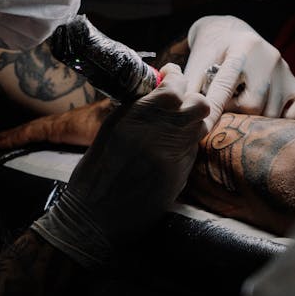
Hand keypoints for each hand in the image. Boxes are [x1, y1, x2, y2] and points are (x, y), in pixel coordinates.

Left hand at [0, 98, 116, 148]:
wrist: (124, 119)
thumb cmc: (119, 130)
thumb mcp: (109, 139)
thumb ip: (104, 145)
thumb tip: (108, 154)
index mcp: (77, 123)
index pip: (51, 126)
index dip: (35, 130)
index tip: (23, 135)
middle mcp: (66, 120)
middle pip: (38, 126)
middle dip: (20, 132)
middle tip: (1, 137)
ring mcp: (60, 122)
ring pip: (31, 128)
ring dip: (13, 134)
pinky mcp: (56, 128)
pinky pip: (31, 133)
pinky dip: (16, 137)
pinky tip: (3, 142)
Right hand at [30, 63, 209, 263]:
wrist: (94, 219)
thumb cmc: (93, 175)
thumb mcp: (110, 131)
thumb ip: (135, 109)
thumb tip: (155, 90)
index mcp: (136, 119)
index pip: (173, 87)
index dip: (176, 77)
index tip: (171, 75)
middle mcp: (160, 135)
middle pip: (198, 104)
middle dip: (191, 97)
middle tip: (178, 100)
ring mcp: (174, 158)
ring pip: (201, 127)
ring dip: (192, 120)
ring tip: (177, 124)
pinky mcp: (181, 177)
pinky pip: (193, 150)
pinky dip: (186, 143)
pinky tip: (171, 148)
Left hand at [184, 15, 294, 129]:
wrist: (230, 34)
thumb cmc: (210, 54)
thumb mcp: (197, 65)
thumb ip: (190, 88)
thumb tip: (184, 113)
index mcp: (241, 48)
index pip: (228, 87)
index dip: (214, 110)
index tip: (204, 126)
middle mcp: (269, 56)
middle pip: (253, 105)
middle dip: (235, 115)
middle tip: (224, 112)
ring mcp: (286, 70)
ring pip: (273, 113)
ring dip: (255, 120)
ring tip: (241, 113)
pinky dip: (287, 120)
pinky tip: (268, 118)